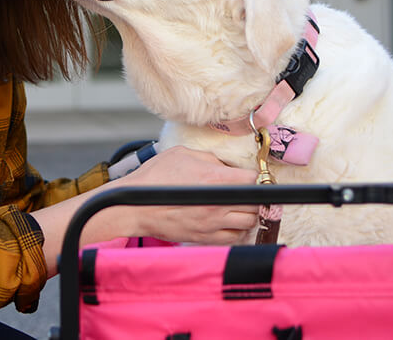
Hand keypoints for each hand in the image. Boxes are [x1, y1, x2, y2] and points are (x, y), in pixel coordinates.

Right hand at [110, 146, 260, 243]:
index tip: (255, 176)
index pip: (254, 180)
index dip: (259, 177)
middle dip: (256, 196)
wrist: (134, 207)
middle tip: (250, 191)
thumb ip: (210, 158)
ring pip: (249, 223)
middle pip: (257, 204)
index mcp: (214, 179)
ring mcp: (212, 224)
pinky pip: (234, 238)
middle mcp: (217, 204)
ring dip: (249, 214)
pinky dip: (238, 230)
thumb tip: (227, 166)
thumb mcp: (182, 154)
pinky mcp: (205, 237)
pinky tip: (230, 221)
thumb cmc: (154, 178)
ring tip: (240, 206)